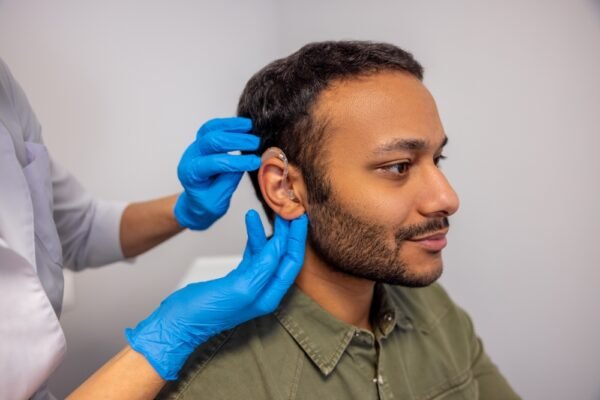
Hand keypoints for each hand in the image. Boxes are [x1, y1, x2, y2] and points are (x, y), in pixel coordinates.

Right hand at [125, 211, 308, 379]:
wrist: (177, 322)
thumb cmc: (204, 312)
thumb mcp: (239, 289)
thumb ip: (262, 268)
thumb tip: (279, 245)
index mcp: (269, 296)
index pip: (291, 262)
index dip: (297, 239)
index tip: (299, 217)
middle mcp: (264, 290)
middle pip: (283, 256)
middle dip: (288, 232)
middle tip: (290, 209)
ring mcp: (251, 284)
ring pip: (269, 252)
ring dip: (270, 231)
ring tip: (272, 210)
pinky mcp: (238, 278)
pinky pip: (253, 253)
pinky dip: (254, 237)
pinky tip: (252, 221)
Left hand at [174, 117, 260, 229]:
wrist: (196, 202)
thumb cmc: (206, 204)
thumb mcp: (217, 201)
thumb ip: (229, 181)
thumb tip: (246, 162)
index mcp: (191, 174)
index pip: (214, 163)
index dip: (236, 161)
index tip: (255, 162)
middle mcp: (190, 157)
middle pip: (211, 141)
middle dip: (236, 141)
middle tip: (256, 144)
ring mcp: (195, 147)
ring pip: (211, 129)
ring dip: (232, 126)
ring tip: (250, 126)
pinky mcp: (203, 141)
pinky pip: (213, 127)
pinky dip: (228, 124)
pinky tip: (244, 125)